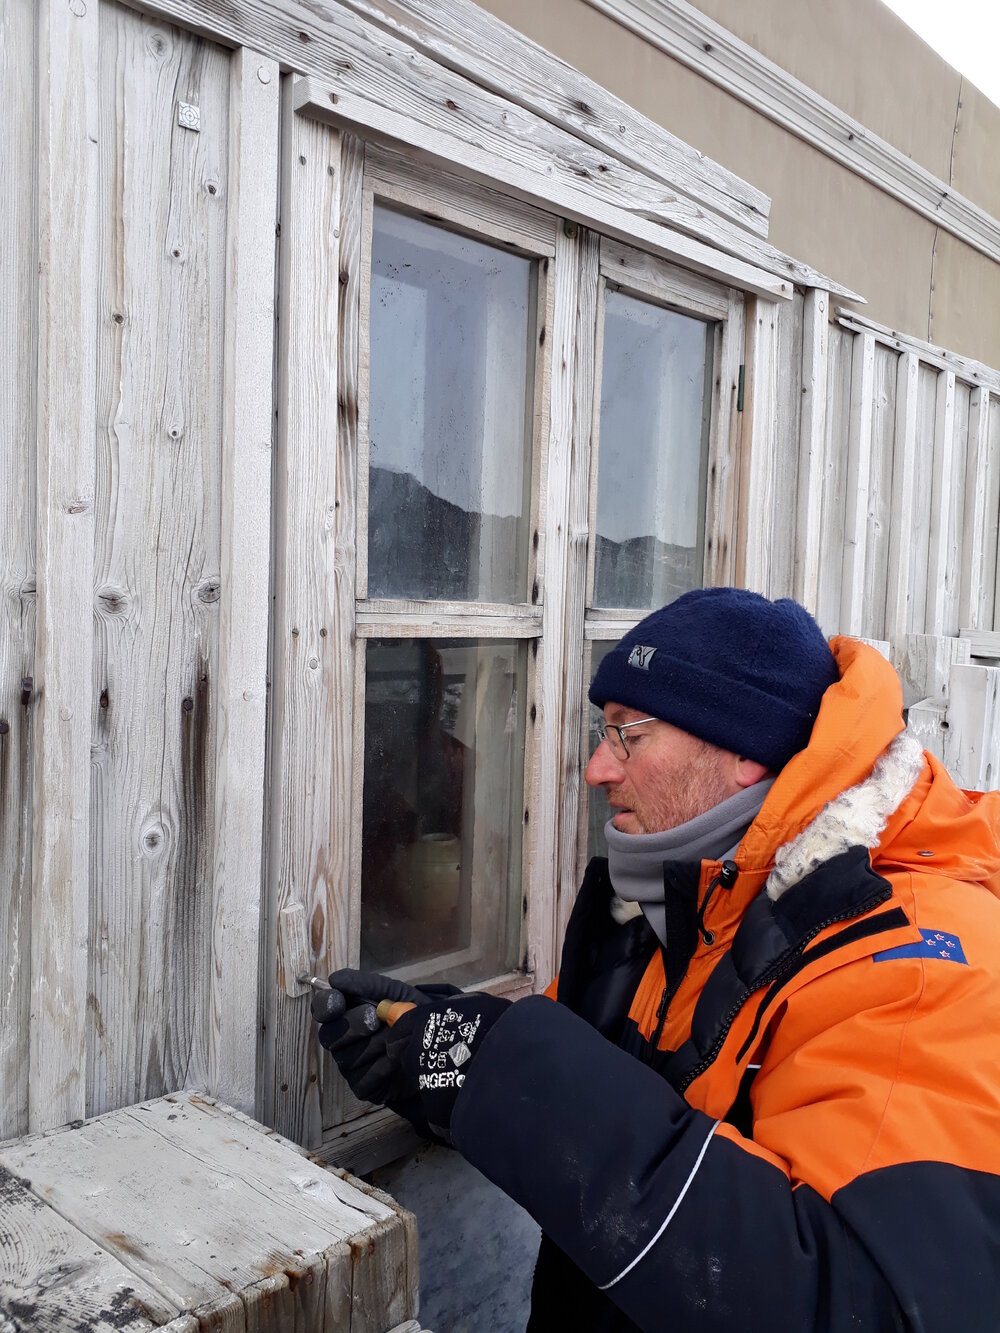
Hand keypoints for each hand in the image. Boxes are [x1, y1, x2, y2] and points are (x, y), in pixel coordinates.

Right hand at [311, 976, 509, 1140]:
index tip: (338, 1000)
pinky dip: (382, 1067)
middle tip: (374, 1018)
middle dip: (352, 1024)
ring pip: (346, 1056)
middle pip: (331, 1034)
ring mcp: (354, 1065)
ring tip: (396, 1039)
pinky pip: (362, 1077)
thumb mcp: (399, 995)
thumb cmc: (421, 1018)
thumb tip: (335, 979)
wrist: (447, 1050)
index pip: (326, 1009)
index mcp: (351, 1013)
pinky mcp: (365, 1088)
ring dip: (373, 1045)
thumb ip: (368, 985)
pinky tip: (397, 1061)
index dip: (327, 1004)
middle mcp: (348, 1040)